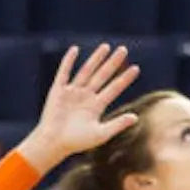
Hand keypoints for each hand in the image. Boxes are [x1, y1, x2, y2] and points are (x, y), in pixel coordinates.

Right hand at [22, 44, 141, 168]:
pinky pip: (64, 72)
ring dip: (96, 58)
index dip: (125, 78)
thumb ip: (118, 124)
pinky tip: (75, 49)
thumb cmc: (76, 142)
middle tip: (124, 49)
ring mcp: (72, 92)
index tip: (136, 68)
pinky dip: (68, 61)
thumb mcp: (101, 134)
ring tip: (106, 46)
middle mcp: (86, 96)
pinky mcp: (58, 90)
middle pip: (103, 75)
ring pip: (87, 71)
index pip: (114, 88)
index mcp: (97, 106)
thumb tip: (136, 117)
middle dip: (113, 63)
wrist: (53, 143)